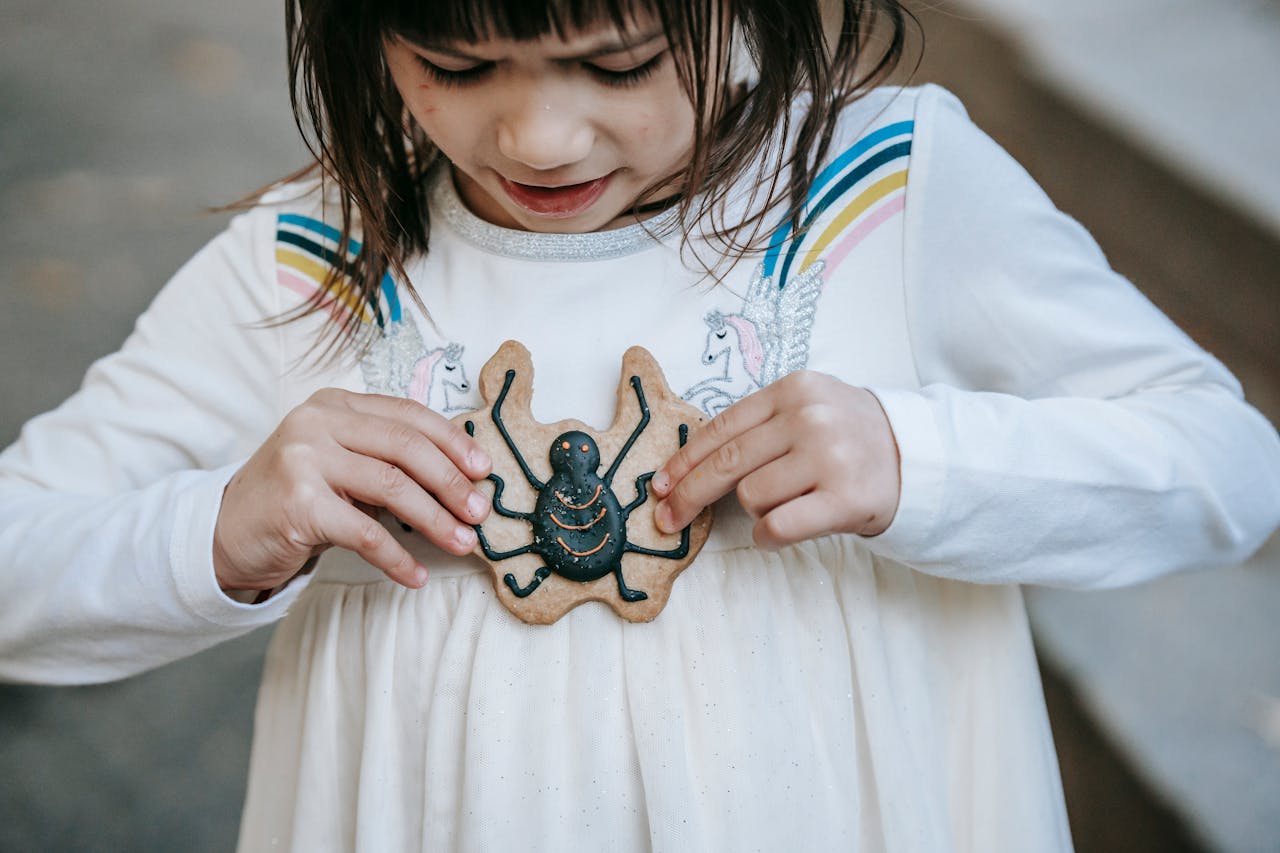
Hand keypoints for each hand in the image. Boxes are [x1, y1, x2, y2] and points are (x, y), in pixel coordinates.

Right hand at [213, 389, 491, 592]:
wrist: (224, 532)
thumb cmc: (296, 498)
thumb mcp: (340, 463)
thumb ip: (386, 457)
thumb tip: (462, 478)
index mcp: (335, 404)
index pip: (408, 415)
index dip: (453, 442)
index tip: (484, 470)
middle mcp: (317, 422)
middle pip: (406, 447)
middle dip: (451, 482)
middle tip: (479, 513)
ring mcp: (304, 459)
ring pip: (393, 487)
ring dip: (435, 521)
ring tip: (462, 544)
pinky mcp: (298, 503)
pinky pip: (365, 532)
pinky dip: (397, 558)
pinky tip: (415, 576)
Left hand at [651, 372, 900, 548]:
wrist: (913, 455)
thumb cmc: (847, 435)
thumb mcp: (806, 408)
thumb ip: (756, 426)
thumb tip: (686, 466)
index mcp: (791, 391)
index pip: (720, 429)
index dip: (683, 462)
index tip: (660, 486)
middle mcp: (808, 418)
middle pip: (726, 464)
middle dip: (689, 495)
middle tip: (667, 519)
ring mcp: (828, 457)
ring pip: (751, 496)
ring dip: (754, 511)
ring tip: (784, 504)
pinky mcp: (844, 498)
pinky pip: (777, 526)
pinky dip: (766, 537)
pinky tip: (775, 533)